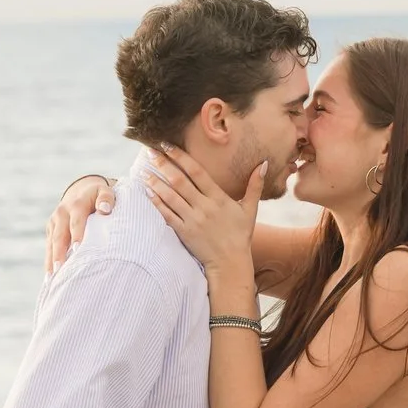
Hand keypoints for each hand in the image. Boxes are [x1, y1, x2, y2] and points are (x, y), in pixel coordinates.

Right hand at [46, 175, 118, 273]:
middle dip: (59, 253)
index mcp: (76, 204)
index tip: (77, 250)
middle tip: (60, 270)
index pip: (76, 222)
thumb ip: (106, 198)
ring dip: (51, 260)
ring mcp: (54, 222)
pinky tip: (50, 278)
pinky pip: (49, 248)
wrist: (81, 190)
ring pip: (52, 244)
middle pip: (60, 236)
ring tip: (52, 279)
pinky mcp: (50, 230)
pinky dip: (49, 262)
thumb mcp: (105, 191)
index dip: (76, 235)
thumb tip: (105, 209)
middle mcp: (62, 213)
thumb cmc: (98, 196)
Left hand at [145, 146, 260, 274]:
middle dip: (164, 165)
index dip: (182, 157)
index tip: (169, 145)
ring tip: (144, 170)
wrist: (230, 262)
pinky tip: (148, 192)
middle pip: (180, 181)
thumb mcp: (250, 209)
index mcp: (219, 198)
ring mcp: (193, 220)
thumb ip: (255, 186)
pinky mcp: (184, 232)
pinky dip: (157, 203)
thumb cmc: (240, 235)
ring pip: (171, 197)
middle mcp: (204, 207)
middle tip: (151, 152)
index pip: (197, 172)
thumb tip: (263, 164)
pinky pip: (167, 215)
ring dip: (156, 182)